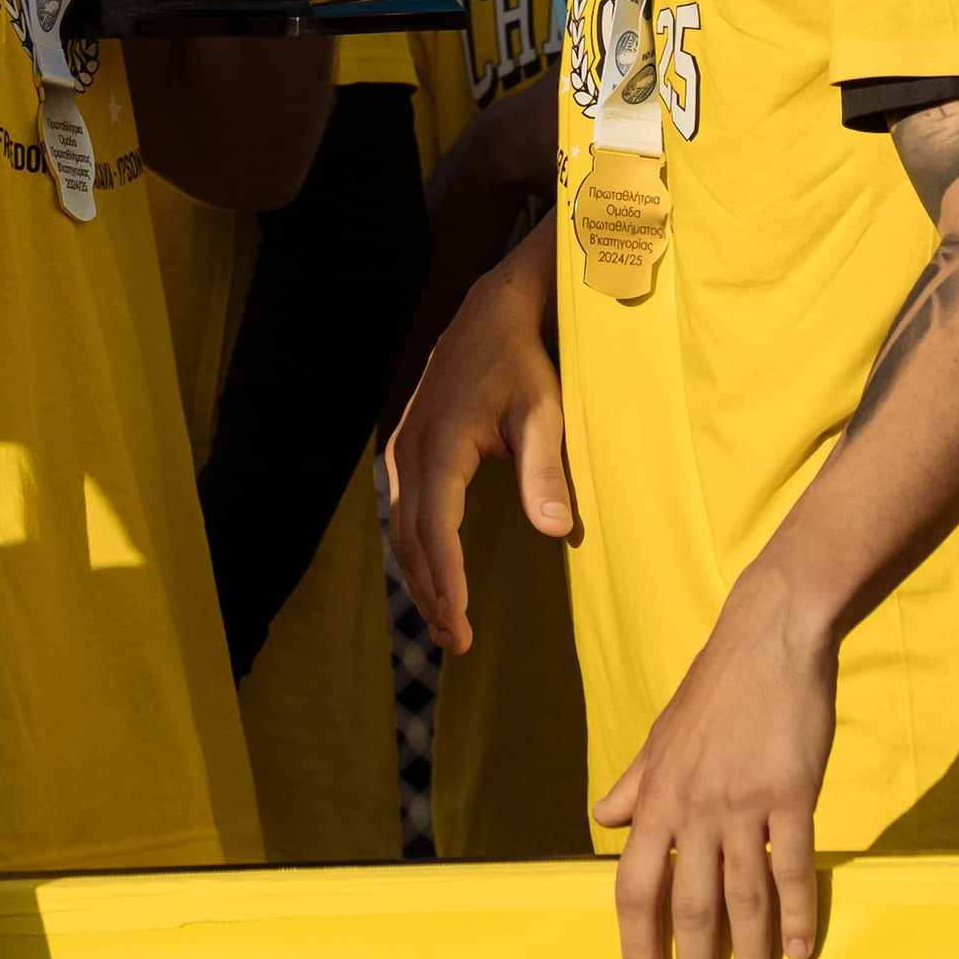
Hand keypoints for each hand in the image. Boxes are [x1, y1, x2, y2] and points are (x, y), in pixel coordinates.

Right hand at [385, 225, 571, 652]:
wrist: (490, 317)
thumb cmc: (523, 364)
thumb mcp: (545, 411)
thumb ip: (546, 469)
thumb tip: (556, 530)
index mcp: (442, 440)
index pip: (437, 524)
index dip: (447, 577)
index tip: (460, 621)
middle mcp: (411, 448)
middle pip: (411, 537)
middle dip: (432, 593)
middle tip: (460, 642)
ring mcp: (403, 450)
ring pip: (403, 530)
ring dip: (422, 580)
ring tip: (448, 627)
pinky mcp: (408, 453)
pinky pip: (405, 514)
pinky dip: (418, 554)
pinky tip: (437, 582)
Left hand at [594, 555, 837, 958]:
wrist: (771, 634)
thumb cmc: (717, 685)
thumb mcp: (663, 732)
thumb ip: (636, 781)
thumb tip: (603, 818)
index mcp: (658, 793)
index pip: (635, 882)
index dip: (636, 937)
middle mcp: (695, 805)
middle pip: (688, 904)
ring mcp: (744, 801)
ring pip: (743, 897)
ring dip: (749, 955)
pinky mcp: (792, 793)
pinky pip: (792, 867)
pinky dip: (796, 914)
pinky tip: (800, 949)